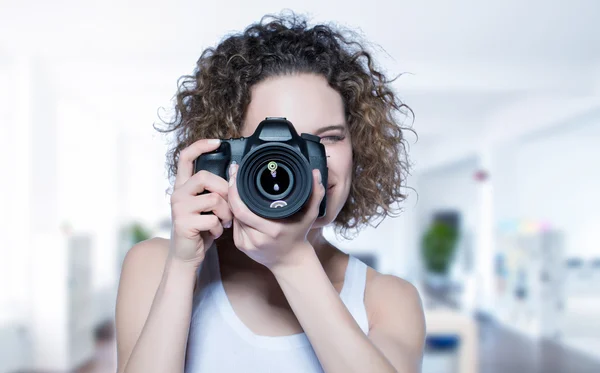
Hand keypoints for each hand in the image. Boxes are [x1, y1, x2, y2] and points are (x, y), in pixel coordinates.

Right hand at [169, 139, 233, 267]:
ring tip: (223, 222)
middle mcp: (177, 194)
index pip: (185, 157)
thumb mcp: (206, 206)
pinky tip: (214, 233)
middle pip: (204, 176)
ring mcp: (178, 208)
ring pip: (213, 199)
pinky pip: (212, 219)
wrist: (187, 255)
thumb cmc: (200, 229)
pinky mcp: (183, 223)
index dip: (200, 146)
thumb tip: (233, 175)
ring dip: (225, 213)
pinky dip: (218, 228)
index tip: (217, 142)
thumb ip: (213, 190)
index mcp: (183, 186)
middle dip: (224, 190)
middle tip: (229, 206)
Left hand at [226, 163, 325, 269]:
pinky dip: (237, 214)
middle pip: (235, 211)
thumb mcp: (310, 215)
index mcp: (272, 230)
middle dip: (232, 192)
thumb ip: (315, 194)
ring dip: (234, 202)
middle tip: (233, 175)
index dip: (236, 191)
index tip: (237, 174)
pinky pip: (235, 225)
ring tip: (237, 186)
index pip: (242, 209)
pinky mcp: (241, 246)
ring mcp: (247, 244)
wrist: (291, 262)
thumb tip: (315, 173)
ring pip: (234, 217)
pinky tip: (240, 204)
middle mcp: (257, 238)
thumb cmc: (299, 236)